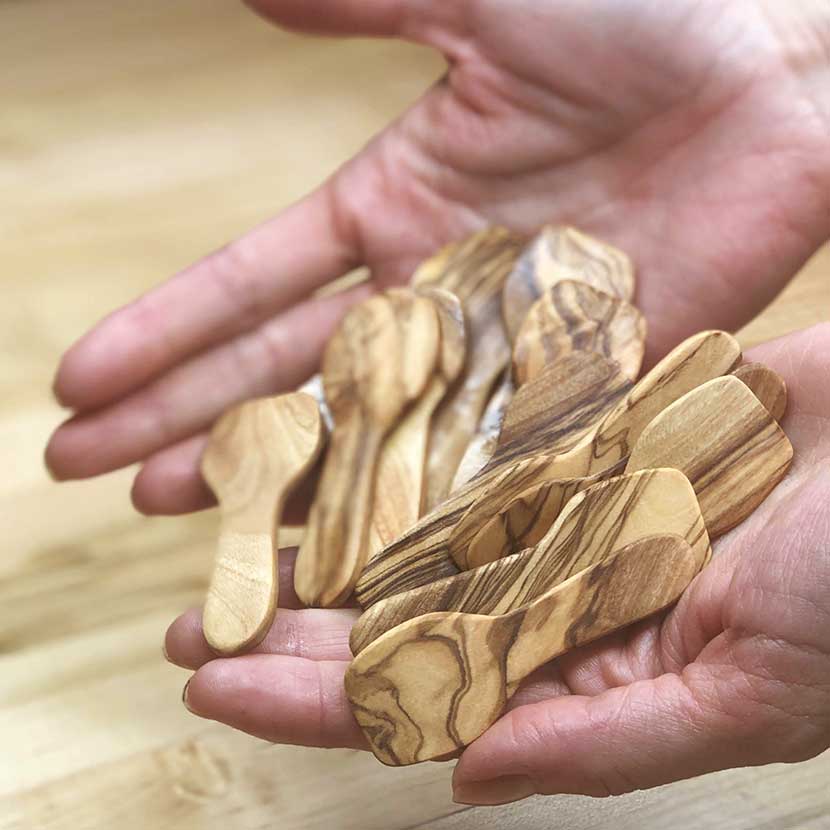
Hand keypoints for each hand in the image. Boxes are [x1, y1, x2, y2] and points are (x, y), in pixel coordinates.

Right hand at [46, 0, 829, 516]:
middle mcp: (432, 298)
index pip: (252, 286)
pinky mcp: (570, 398)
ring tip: (180, 527)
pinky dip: (404, 512)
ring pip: (366, 440)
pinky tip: (336, 557)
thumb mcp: (479, 3)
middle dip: (184, 422)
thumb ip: (359, 6)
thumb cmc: (652, 16)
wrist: (788, 76)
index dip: (164, 333)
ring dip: (273, 482)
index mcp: (395, 208)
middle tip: (88, 473)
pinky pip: (471, 466)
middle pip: (283, 377)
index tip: (80, 383)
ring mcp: (497, 361)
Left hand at [164, 324, 829, 802]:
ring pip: (428, 532)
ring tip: (242, 531)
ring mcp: (574, 510)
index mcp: (597, 673)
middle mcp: (570, 594)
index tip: (217, 682)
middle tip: (195, 613)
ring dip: (338, 536)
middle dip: (298, 624)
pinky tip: (342, 445)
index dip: (315, 699)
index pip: (428, 703)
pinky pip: (479, 445)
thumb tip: (468, 781)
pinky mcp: (588, 436)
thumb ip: (609, 742)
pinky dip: (412, 449)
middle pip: (404, 619)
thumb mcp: (749, 693)